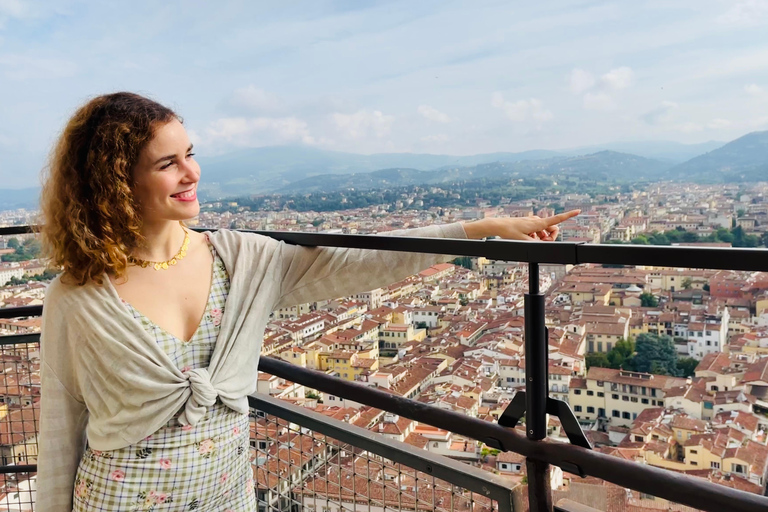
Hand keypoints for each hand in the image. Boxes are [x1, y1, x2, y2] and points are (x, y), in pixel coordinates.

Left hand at [462, 210, 580, 240]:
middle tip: (543, 243)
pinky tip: (527, 238)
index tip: (578, 210)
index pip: (557, 219)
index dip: (569, 215)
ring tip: (532, 241)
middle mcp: (536, 221)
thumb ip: (537, 244)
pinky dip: (536, 235)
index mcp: (538, 224)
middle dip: (552, 237)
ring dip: (543, 237)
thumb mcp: (524, 241)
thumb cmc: (510, 232)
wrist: (498, 226)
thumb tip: (545, 246)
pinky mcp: (527, 223)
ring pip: (544, 230)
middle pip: (553, 228)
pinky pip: (537, 230)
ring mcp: (532, 221)